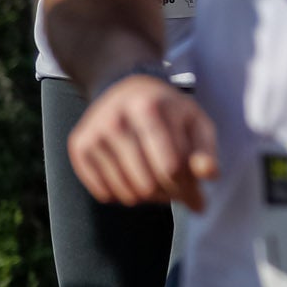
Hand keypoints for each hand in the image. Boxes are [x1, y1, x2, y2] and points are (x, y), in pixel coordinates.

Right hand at [70, 73, 218, 211]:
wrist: (123, 88)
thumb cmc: (166, 110)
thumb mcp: (195, 121)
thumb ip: (206, 149)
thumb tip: (209, 175)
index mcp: (149, 109)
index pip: (171, 167)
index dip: (187, 188)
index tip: (197, 196)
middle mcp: (115, 120)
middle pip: (148, 183)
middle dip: (169, 195)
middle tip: (177, 191)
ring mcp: (93, 134)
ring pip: (126, 193)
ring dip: (148, 199)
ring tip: (159, 184)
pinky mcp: (78, 148)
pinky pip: (104, 194)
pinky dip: (124, 195)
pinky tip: (134, 179)